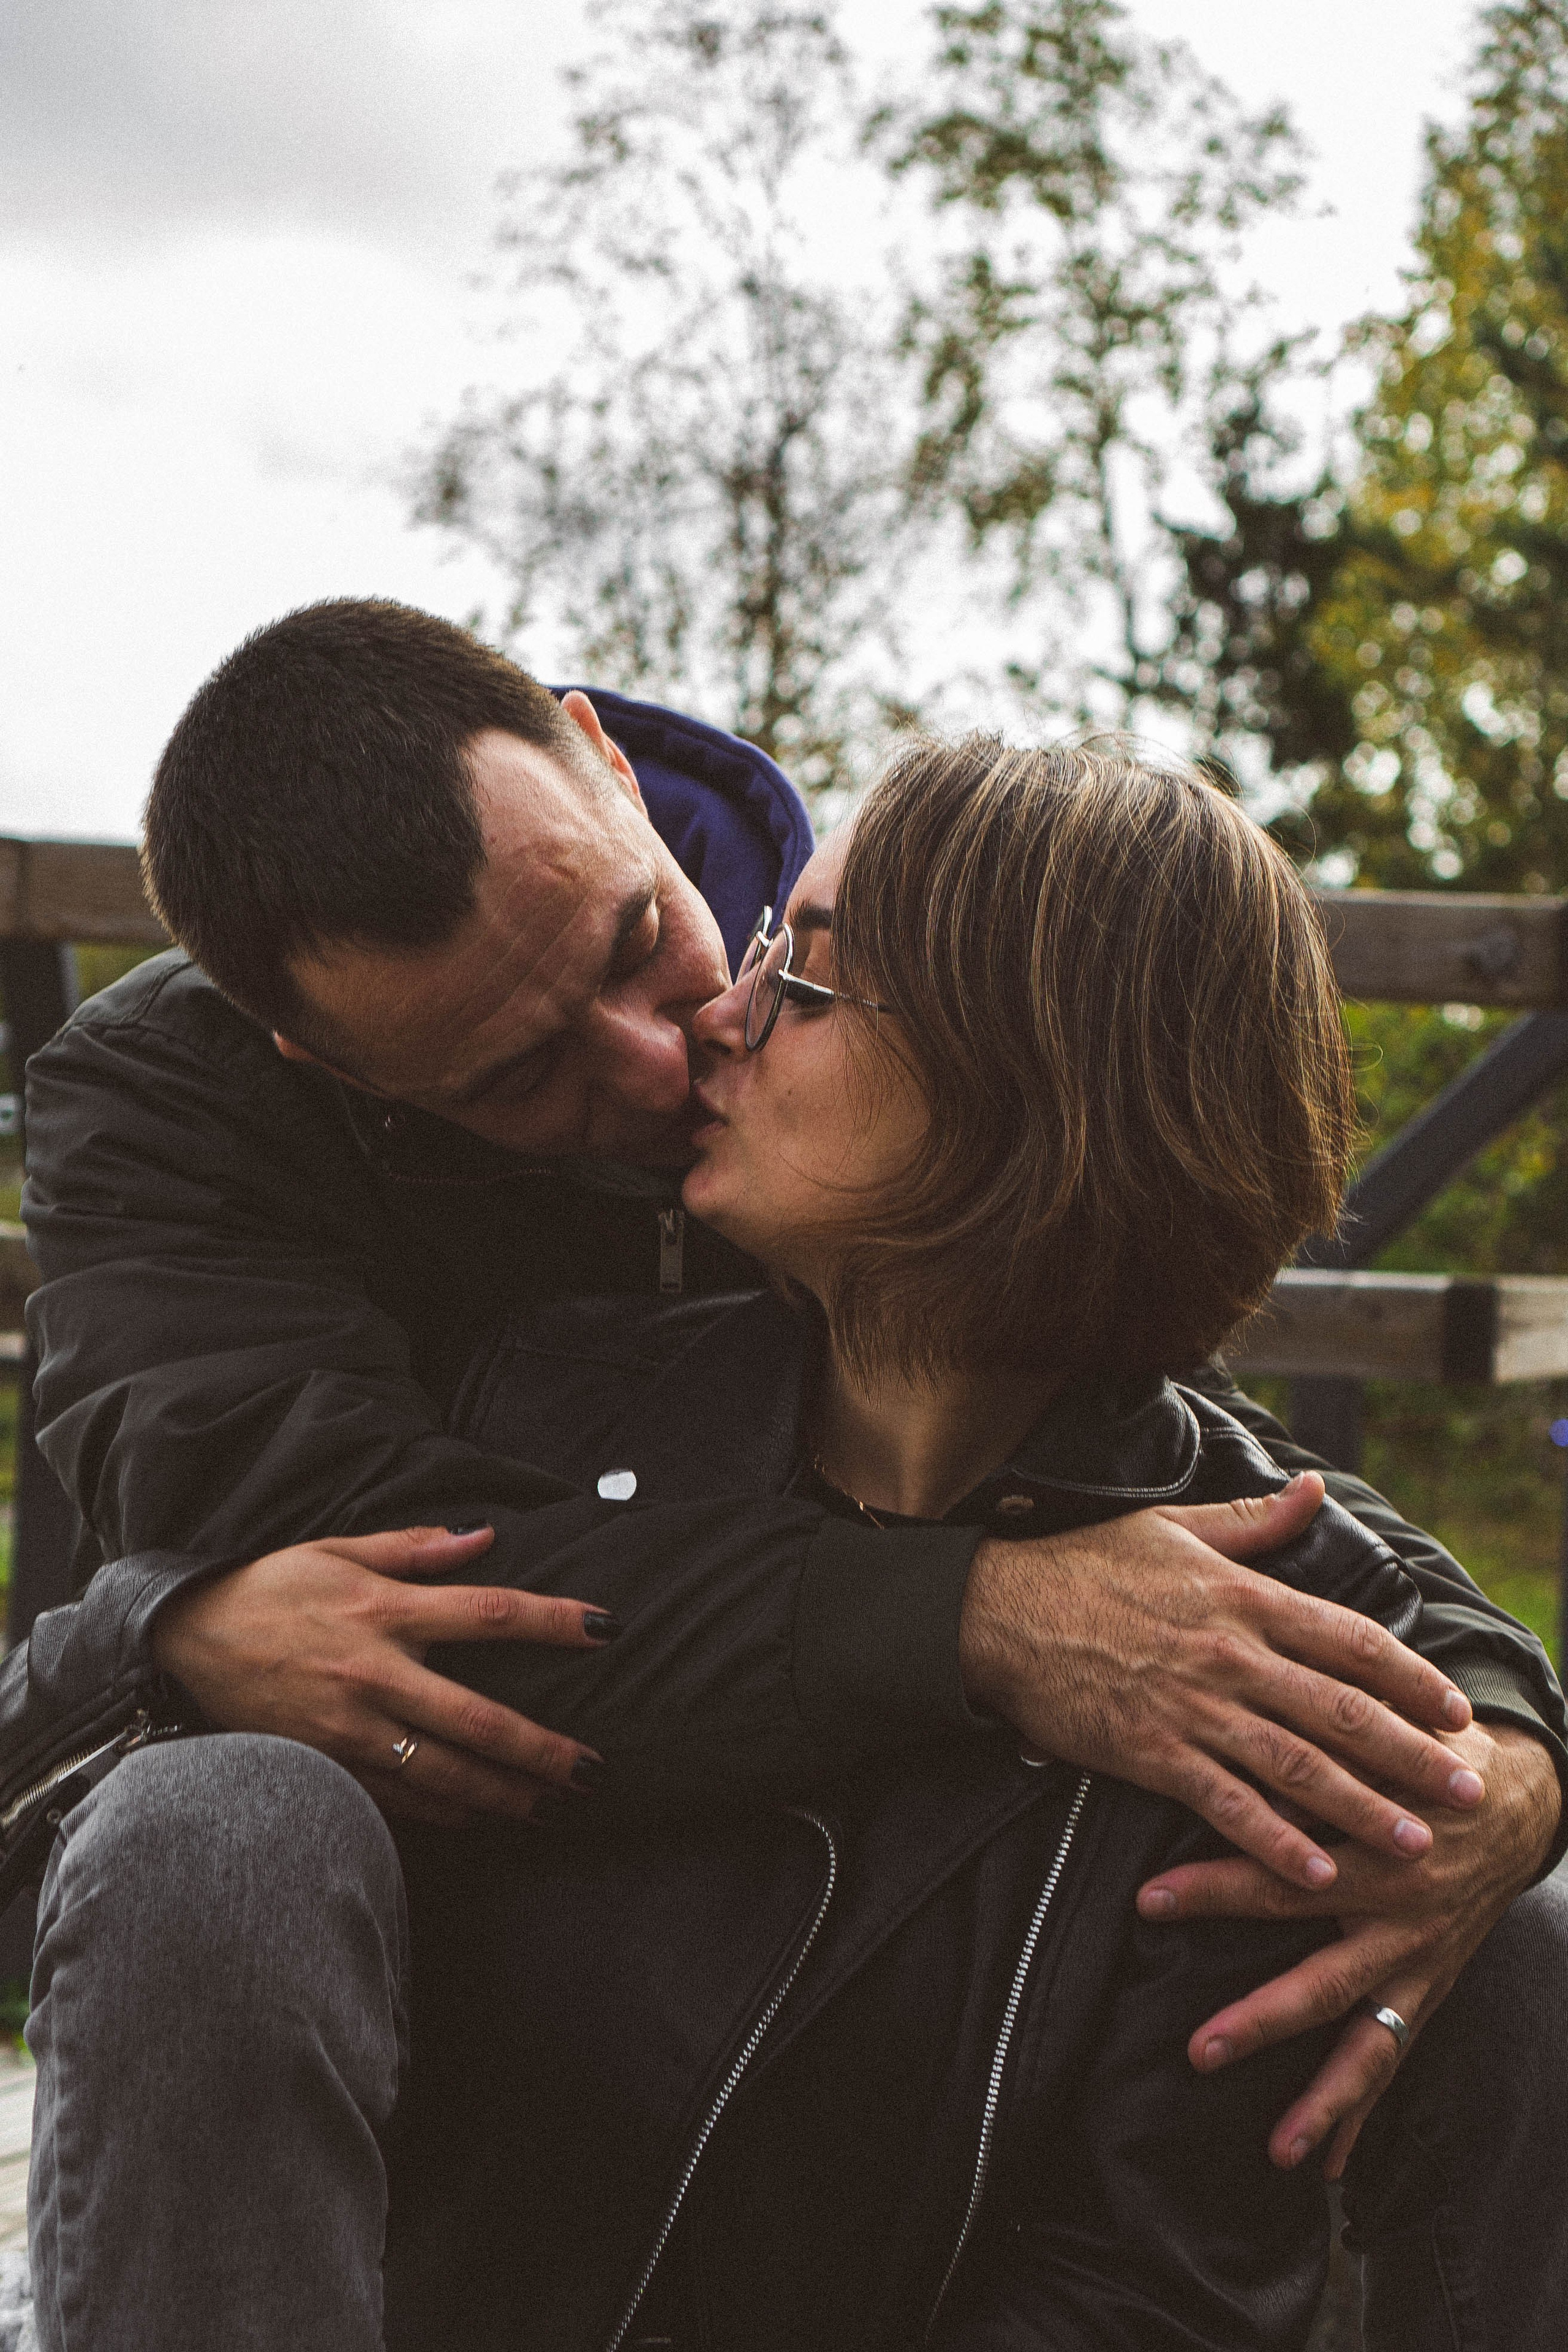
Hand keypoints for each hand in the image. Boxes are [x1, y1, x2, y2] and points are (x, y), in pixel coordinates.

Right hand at [151, 1525, 612, 1827]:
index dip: (554, 1623)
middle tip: (592, 1770)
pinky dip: (446, 1813)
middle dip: (543, 1751)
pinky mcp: (326, 1763)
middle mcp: (376, 1674)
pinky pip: (398, 1798)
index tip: (606, 1630)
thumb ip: (415, 1547)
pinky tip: (482, 1818)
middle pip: (480, 1719)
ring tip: (550, 1805)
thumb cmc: (271, 1587)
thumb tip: (485, 1536)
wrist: (184, 1640)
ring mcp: (350, 1728)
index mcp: (386, 1611)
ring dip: (504, 1796)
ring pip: (445, 1774)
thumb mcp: (339, 1548)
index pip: (491, 1613)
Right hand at [960, 1472, 1481, 1891]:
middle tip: (1467, 1790)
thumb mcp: (1174, 1528)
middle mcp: (1230, 1654)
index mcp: (1242, 1597)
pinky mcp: (1151, 1751)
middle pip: (1341, 1710)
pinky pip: (1227, 1804)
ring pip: (1297, 1764)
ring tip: (1415, 1843)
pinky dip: (1275, 1842)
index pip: (1349, 1639)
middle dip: (1412, 1755)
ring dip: (1361, 1808)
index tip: (1455, 1710)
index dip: (1411, 1677)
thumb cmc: (1085, 1564)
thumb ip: (1253, 1521)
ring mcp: (1192, 1706)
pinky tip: (1316, 1873)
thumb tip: (1314, 1488)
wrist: (999, 1610)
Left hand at [1136, 1721, 1560, 2173]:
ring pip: (1369, 2045)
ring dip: (1323, 2099)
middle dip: (1262, 2021)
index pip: (1283, 1877)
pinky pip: (1394, 2057)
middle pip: (1323, 1981)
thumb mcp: (1378, 1749)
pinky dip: (1362, 2112)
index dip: (1214, 1888)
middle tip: (1200, 2051)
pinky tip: (1325, 2163)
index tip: (1148, 1900)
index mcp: (1380, 1856)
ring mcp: (1420, 1966)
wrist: (1514, 1801)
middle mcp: (1403, 1923)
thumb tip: (1241, 1774)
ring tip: (1279, 2151)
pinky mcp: (1431, 1991)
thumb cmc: (1424, 1762)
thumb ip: (1316, 1766)